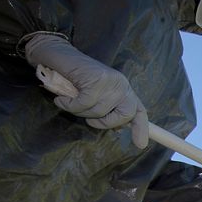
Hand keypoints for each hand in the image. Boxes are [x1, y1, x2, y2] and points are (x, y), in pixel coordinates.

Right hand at [25, 33, 148, 147]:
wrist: (60, 55)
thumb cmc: (77, 79)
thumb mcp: (97, 96)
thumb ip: (109, 110)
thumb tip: (117, 129)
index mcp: (124, 90)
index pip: (139, 111)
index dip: (141, 129)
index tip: (140, 145)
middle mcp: (121, 85)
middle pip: (125, 115)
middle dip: (106, 123)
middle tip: (90, 121)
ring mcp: (110, 82)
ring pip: (99, 111)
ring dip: (80, 112)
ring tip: (70, 102)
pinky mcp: (96, 80)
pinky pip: (84, 104)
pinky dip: (69, 105)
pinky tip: (61, 100)